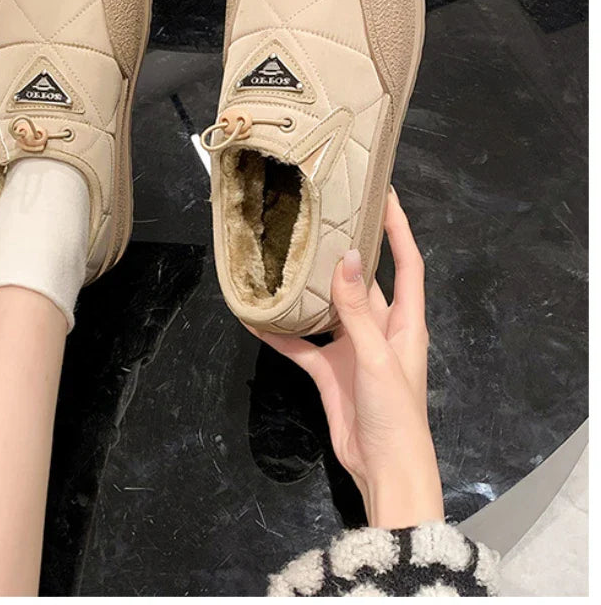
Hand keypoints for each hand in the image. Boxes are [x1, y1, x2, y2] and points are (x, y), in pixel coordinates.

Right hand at [247, 188, 443, 528]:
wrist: (384, 470)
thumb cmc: (395, 412)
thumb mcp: (376, 358)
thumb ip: (357, 310)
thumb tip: (346, 257)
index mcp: (405, 321)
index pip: (407, 263)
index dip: (399, 228)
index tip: (385, 194)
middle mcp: (379, 328)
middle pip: (362, 280)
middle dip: (345, 250)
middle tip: (319, 218)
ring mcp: (352, 349)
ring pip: (328, 309)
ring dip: (308, 290)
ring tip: (284, 259)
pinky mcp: (329, 371)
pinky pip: (302, 345)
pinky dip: (282, 334)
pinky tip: (257, 319)